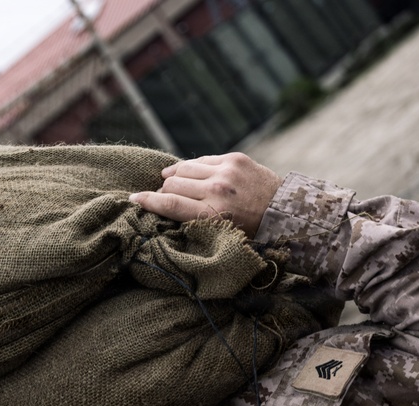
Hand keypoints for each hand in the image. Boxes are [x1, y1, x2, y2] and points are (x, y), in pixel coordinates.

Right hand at [129, 153, 280, 237]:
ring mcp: (226, 171)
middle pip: (173, 185)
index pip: (170, 204)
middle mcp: (218, 190)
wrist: (285, 211)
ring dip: (173, 177)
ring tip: (169, 183)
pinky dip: (190, 167)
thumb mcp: (223, 234)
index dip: (147, 201)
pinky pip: (201, 161)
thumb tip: (165, 209)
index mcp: (215, 215)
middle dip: (162, 192)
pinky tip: (184, 172)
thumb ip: (195, 222)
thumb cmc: (251, 230)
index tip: (133, 199)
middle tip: (159, 197)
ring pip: (184, 169)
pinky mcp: (234, 158)